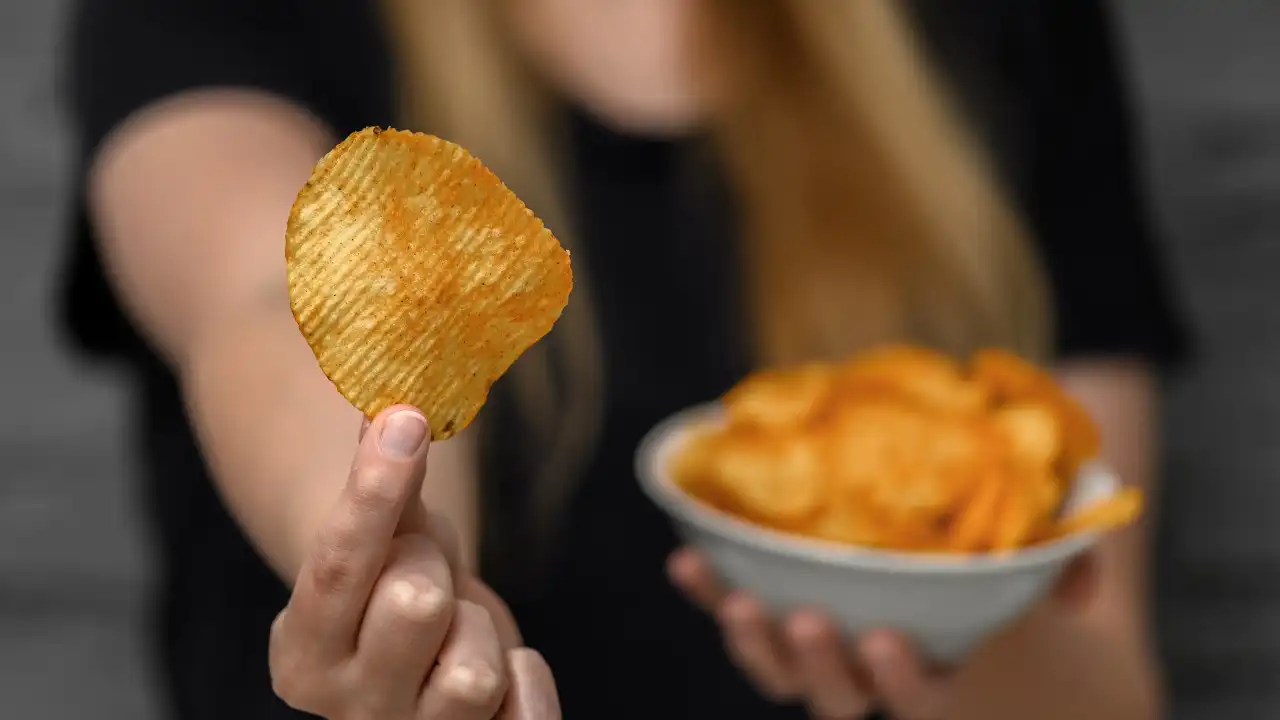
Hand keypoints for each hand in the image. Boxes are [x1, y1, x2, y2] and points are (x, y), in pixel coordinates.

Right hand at [268, 405, 560, 718]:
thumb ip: (381, 478)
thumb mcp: (385, 535)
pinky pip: (526, 719)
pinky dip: (526, 679)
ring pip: (474, 672)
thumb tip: (391, 404)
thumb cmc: (400, 587)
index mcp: (302, 649)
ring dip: (481, 629)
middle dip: (436, 567)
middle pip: (415, 606)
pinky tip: (506, 666)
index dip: (374, 489)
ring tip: (461, 630)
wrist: (428, 665)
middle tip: (430, 573)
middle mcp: (344, 707)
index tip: (407, 420)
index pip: (338, 563)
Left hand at [669, 547, 1096, 719]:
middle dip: (819, 666)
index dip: (903, 684)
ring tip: (736, 601)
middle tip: (808, 621)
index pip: (920, 703)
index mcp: (936, 673)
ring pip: (778, 672)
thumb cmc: (1002, 566)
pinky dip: (710, 591)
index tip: (889, 641)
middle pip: (835, 699)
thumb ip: (1076, 566)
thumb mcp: (1050, 557)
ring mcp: (818, 648)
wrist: (951, 553)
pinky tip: (685, 560)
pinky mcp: (778, 612)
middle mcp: (868, 674)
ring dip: (750, 642)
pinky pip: (738, 610)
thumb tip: (1080, 588)